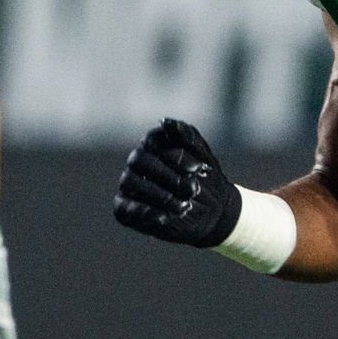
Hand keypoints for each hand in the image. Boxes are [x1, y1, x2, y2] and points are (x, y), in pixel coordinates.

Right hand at [114, 119, 240, 247]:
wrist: (213, 211)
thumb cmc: (204, 178)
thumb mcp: (202, 155)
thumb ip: (186, 136)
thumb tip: (165, 122)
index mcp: (154, 144)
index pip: (151, 140)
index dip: (174, 154)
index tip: (197, 168)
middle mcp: (137, 162)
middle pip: (138, 159)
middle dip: (167, 175)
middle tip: (192, 190)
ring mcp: (129, 184)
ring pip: (130, 182)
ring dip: (159, 195)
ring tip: (184, 206)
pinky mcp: (124, 209)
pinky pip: (124, 209)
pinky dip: (145, 212)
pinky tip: (166, 216)